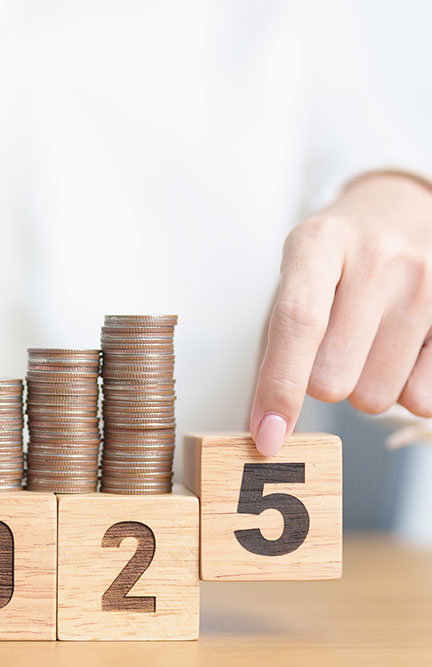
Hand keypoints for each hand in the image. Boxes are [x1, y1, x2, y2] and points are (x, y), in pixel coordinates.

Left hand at [251, 172, 431, 454]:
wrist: (396, 218)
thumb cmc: (331, 265)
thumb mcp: (291, 284)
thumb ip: (273, 352)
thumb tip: (262, 433)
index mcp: (318, 243)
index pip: (297, 324)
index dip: (280, 388)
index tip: (267, 438)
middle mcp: (376, 257)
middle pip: (333, 376)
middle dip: (319, 385)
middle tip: (327, 351)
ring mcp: (425, 282)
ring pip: (376, 396)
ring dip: (360, 388)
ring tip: (364, 346)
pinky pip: (421, 399)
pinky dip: (401, 391)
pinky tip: (397, 353)